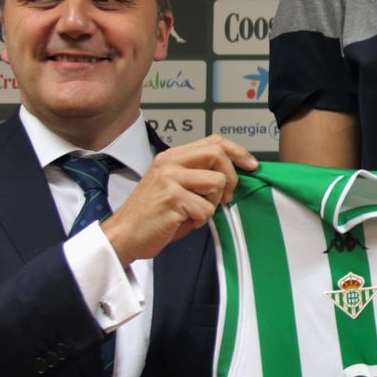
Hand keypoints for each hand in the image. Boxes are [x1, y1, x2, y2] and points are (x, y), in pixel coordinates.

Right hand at [101, 136, 256, 265]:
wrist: (125, 234)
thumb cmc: (152, 214)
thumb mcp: (173, 185)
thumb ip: (196, 174)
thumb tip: (232, 174)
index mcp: (172, 157)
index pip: (213, 141)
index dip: (237, 151)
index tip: (252, 165)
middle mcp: (170, 163)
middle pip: (218, 155)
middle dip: (231, 178)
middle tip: (226, 197)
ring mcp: (170, 179)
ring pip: (216, 183)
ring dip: (212, 204)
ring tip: (194, 213)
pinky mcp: (172, 199)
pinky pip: (205, 209)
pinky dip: (199, 220)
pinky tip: (183, 222)